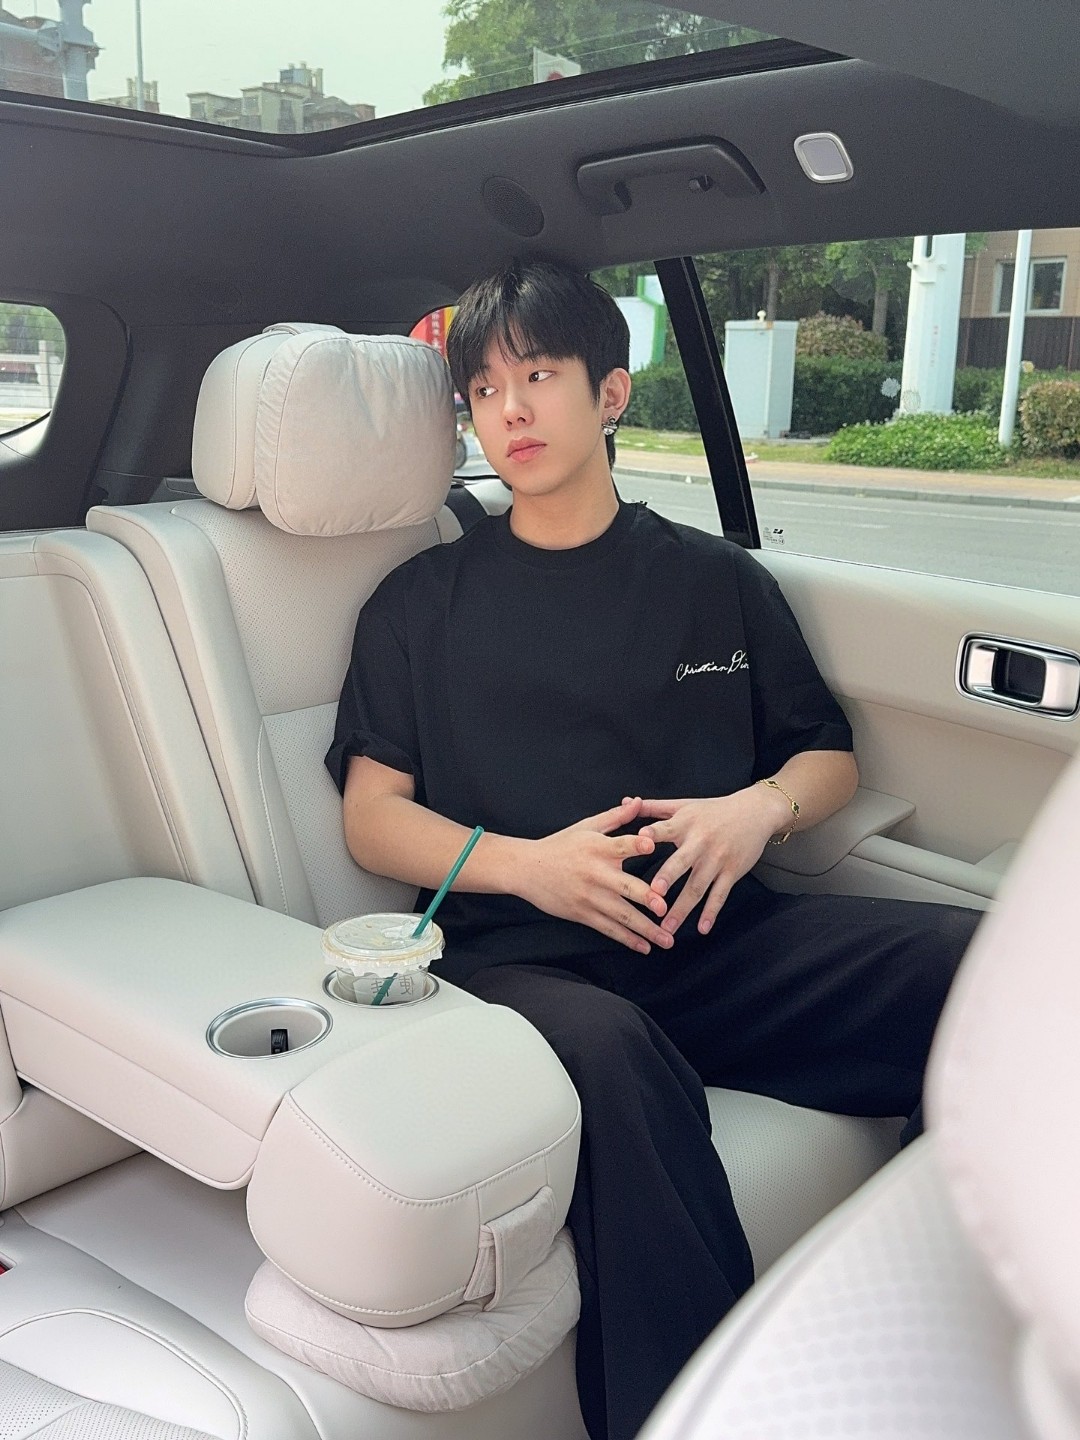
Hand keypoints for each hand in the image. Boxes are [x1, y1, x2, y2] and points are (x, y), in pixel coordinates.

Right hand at [514, 797, 673, 954]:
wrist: (526, 869)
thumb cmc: (560, 845)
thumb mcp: (586, 826)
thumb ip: (616, 817)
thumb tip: (638, 802)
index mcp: (598, 847)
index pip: (620, 844)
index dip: (636, 844)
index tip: (651, 845)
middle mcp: (595, 873)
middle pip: (625, 886)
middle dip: (646, 898)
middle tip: (664, 908)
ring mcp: (589, 896)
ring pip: (622, 915)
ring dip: (646, 929)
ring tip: (667, 940)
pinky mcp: (583, 913)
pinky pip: (609, 929)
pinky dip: (627, 939)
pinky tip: (644, 947)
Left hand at [635, 786, 789, 936]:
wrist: (754, 812)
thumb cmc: (713, 810)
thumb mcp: (684, 804)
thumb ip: (653, 807)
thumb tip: (624, 802)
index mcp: (685, 823)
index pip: (666, 828)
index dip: (653, 833)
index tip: (640, 839)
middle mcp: (700, 842)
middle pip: (682, 862)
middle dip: (668, 877)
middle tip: (653, 893)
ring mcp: (717, 859)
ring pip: (698, 886)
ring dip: (682, 908)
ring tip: (667, 926)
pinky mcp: (732, 872)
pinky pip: (720, 895)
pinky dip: (711, 912)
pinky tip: (702, 928)